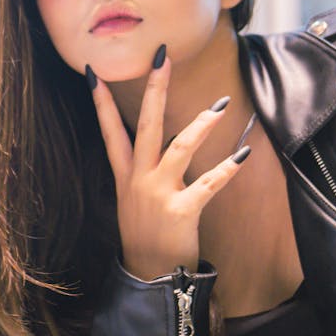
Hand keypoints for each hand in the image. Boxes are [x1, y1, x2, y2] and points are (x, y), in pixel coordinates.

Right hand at [86, 47, 249, 280]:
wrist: (149, 277)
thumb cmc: (146, 235)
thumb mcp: (135, 199)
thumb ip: (145, 170)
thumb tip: (166, 141)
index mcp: (126, 175)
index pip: (110, 130)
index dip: (101, 101)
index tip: (94, 71)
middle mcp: (139, 179)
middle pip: (146, 126)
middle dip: (154, 89)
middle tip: (163, 58)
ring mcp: (159, 194)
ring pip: (179, 148)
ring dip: (201, 124)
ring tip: (221, 105)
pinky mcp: (182, 211)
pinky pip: (208, 184)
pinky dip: (227, 169)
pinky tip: (242, 155)